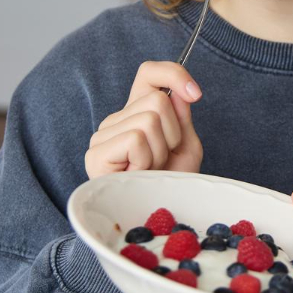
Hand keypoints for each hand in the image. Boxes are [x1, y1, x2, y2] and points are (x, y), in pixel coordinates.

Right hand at [84, 62, 202, 177]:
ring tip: (150, 170)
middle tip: (163, 160)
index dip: (174, 74)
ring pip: (150, 118)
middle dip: (172, 133)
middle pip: (157, 99)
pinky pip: (136, 138)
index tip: (195, 94)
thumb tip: (177, 91)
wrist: (158, 220)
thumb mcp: (185, 146)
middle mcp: (115, 120)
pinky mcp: (96, 153)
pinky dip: (147, 159)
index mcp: (136, 113)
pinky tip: (138, 175)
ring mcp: (102, 136)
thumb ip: (180, 116)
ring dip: (161, 150)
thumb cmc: (169, 184)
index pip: (148, 73)